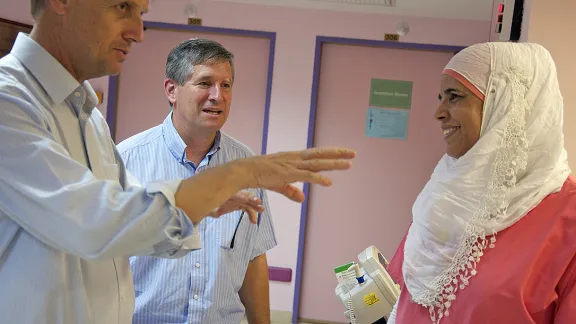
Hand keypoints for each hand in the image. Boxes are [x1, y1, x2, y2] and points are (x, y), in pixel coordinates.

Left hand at [207, 190, 263, 223]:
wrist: (210, 205)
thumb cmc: (209, 206)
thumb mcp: (210, 209)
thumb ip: (213, 211)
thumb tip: (216, 212)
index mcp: (226, 194)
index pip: (233, 193)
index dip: (239, 196)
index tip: (245, 199)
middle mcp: (234, 195)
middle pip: (244, 195)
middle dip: (251, 198)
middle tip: (258, 202)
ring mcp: (238, 199)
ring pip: (248, 202)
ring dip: (255, 206)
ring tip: (261, 210)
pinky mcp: (240, 204)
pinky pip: (248, 209)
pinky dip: (252, 214)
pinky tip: (254, 221)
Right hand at [237, 147, 355, 201]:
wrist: (246, 171)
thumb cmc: (260, 175)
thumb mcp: (279, 184)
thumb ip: (291, 191)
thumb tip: (302, 199)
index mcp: (294, 158)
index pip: (316, 154)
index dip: (331, 153)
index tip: (344, 153)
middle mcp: (296, 158)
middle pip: (321, 155)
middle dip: (338, 154)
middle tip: (354, 153)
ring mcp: (292, 165)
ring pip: (317, 164)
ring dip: (333, 164)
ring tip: (349, 164)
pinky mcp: (288, 174)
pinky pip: (306, 176)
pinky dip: (318, 179)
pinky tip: (329, 182)